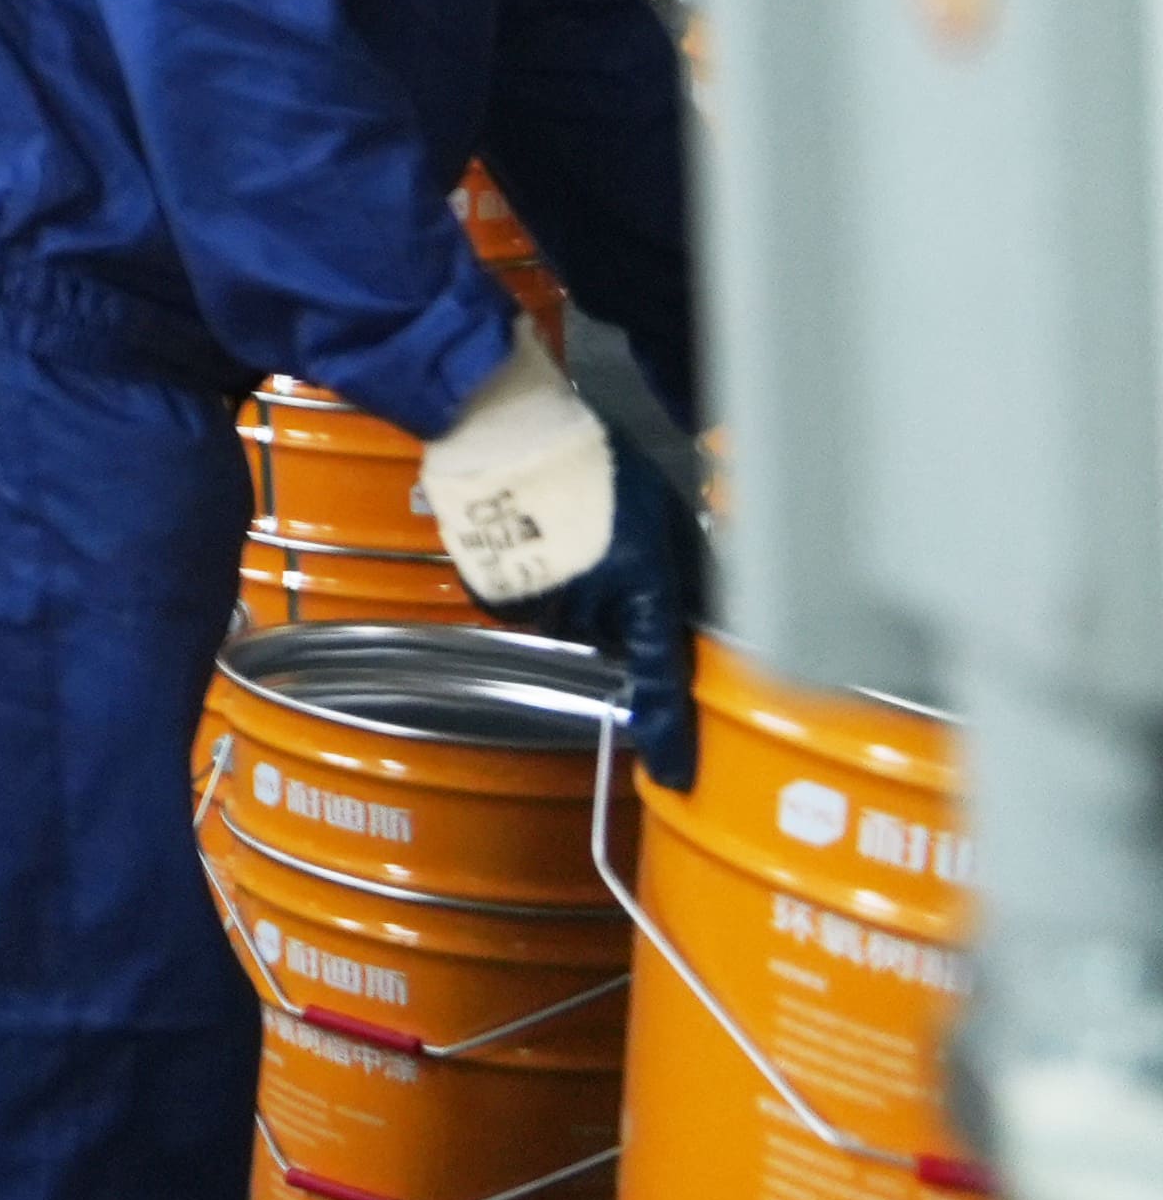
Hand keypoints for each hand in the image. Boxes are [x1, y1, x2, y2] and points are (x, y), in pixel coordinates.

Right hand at [425, 338, 705, 784]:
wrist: (504, 424)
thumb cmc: (597, 461)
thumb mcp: (664, 514)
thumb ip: (683, 572)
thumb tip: (706, 614)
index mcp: (640, 589)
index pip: (662, 678)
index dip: (670, 733)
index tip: (678, 775)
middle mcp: (589, 609)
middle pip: (615, 643)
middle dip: (622, 616)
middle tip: (614, 555)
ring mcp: (537, 604)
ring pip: (571, 626)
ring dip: (579, 597)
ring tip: (571, 536)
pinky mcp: (494, 594)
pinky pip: (528, 607)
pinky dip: (536, 584)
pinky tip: (537, 539)